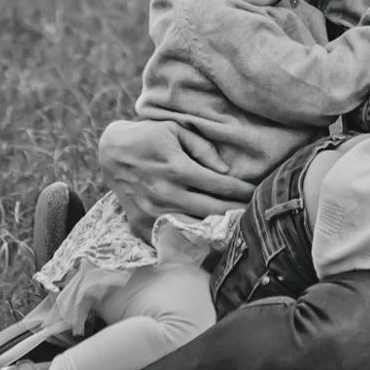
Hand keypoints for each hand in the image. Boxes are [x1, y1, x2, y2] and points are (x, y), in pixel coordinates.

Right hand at [97, 119, 252, 235]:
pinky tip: (207, 238)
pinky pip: (171, 238)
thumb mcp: (176, 130)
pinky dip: (191, 239)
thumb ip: (203, 148)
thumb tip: (224, 171)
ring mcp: (153, 212)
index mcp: (178, 168)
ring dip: (218, 230)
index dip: (243, 191)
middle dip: (238, 213)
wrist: (111, 151)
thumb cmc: (150, 137)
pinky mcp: (141, 224)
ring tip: (237, 228)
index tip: (258, 194)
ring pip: (195, 228)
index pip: (221, 186)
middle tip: (255, 214)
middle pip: (213, 211)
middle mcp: (166, 193)